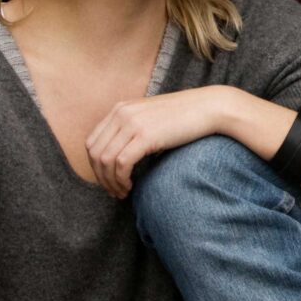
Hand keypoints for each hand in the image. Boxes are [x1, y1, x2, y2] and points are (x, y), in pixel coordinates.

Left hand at [86, 87, 237, 197]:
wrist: (208, 107)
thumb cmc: (184, 117)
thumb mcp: (150, 119)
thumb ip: (132, 131)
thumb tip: (120, 160)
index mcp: (120, 109)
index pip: (91, 143)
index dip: (95, 167)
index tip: (108, 181)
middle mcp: (122, 114)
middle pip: (94, 154)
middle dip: (101, 178)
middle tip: (114, 192)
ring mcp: (132, 123)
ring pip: (106, 161)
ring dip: (111, 182)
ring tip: (123, 192)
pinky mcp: (145, 135)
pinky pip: (121, 163)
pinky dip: (122, 179)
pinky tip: (131, 186)